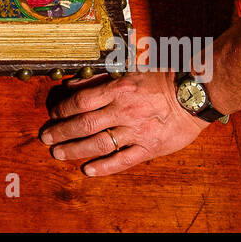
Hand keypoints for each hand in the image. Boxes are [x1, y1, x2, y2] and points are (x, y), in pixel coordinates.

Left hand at [39, 70, 208, 175]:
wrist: (194, 94)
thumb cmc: (162, 80)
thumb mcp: (128, 71)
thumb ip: (99, 78)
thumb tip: (72, 84)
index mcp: (118, 90)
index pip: (81, 101)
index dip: (63, 109)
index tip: (53, 114)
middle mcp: (124, 111)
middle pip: (84, 124)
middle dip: (62, 132)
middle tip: (46, 138)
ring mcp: (136, 131)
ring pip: (99, 143)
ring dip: (75, 150)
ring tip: (59, 154)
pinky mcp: (149, 147)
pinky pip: (123, 160)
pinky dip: (105, 167)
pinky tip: (88, 170)